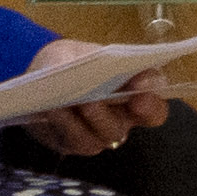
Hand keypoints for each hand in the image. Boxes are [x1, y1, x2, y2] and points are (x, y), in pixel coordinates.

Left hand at [12, 44, 173, 154]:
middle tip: (91, 101)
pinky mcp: (79, 144)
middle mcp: (124, 115)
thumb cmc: (69, 61)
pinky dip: (65, 125)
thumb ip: (84, 58)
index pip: (157, 96)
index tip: (140, 83)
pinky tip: (51, 110)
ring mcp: (102, 132)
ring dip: (84, 120)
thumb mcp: (75, 51)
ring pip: (103, 136)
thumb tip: (84, 67)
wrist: (39, 80)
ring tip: (65, 105)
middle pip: (129, 122)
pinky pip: (77, 141)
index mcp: (135, 88)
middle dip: (110, 112)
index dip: (154, 93)